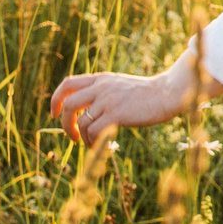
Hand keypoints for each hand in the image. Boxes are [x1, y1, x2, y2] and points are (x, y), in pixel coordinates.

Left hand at [50, 49, 218, 142]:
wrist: (168, 93)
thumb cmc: (148, 94)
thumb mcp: (121, 86)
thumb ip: (104, 93)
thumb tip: (86, 113)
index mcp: (101, 79)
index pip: (68, 84)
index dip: (55, 99)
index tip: (54, 113)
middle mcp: (102, 86)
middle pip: (68, 104)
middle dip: (64, 123)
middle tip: (72, 136)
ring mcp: (108, 99)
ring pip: (81, 121)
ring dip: (82, 137)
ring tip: (91, 143)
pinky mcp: (117, 113)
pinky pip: (94, 131)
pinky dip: (92, 142)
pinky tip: (101, 145)